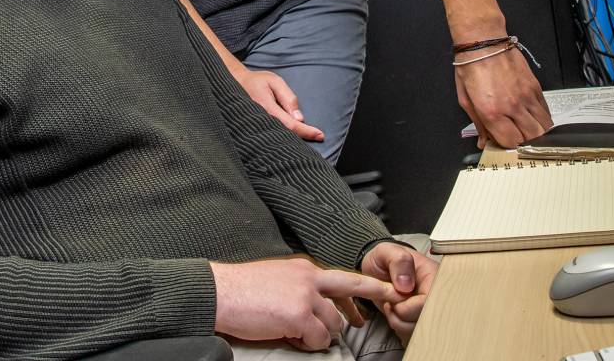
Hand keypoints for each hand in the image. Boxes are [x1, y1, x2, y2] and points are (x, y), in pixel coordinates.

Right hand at [210, 257, 402, 349]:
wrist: (220, 293)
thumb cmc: (242, 290)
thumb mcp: (277, 279)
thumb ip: (299, 288)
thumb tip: (314, 309)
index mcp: (303, 268)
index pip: (340, 277)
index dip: (362, 287)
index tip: (382, 290)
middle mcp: (309, 277)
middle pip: (350, 287)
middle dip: (374, 292)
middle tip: (392, 298)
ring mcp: (305, 295)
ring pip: (333, 324)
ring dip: (320, 335)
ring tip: (298, 335)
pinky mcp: (298, 314)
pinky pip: (317, 339)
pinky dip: (307, 344)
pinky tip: (291, 339)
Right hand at [234, 67, 324, 142]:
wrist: (234, 83)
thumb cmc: (257, 81)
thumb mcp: (275, 81)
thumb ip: (288, 98)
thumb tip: (300, 118)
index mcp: (266, 106)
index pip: (290, 124)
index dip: (306, 131)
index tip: (320, 135)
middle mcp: (260, 120)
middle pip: (285, 135)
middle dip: (302, 137)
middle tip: (318, 136)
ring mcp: (255, 126)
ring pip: (278, 137)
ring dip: (294, 138)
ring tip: (308, 136)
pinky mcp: (254, 128)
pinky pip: (271, 135)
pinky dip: (283, 136)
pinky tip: (292, 136)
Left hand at [359, 241, 438, 342]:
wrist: (376, 270)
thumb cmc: (384, 260)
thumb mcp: (387, 251)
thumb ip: (399, 261)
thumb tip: (406, 284)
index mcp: (434, 277)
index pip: (429, 303)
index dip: (407, 306)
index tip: (393, 297)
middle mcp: (436, 296)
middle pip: (425, 320)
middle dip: (401, 316)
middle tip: (390, 302)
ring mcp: (429, 310)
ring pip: (418, 330)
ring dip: (398, 322)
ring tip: (391, 305)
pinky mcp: (421, 320)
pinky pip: (412, 335)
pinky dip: (399, 327)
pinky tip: (395, 314)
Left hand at [453, 45, 552, 148]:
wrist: (484, 42)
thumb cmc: (470, 67)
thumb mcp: (466, 99)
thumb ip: (478, 124)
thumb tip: (484, 142)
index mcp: (492, 112)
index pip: (510, 143)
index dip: (508, 146)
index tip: (504, 142)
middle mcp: (512, 106)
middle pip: (531, 138)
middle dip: (525, 143)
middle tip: (518, 139)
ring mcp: (526, 97)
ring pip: (544, 127)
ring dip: (538, 133)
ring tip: (528, 132)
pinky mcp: (535, 87)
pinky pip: (546, 111)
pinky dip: (543, 119)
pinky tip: (534, 119)